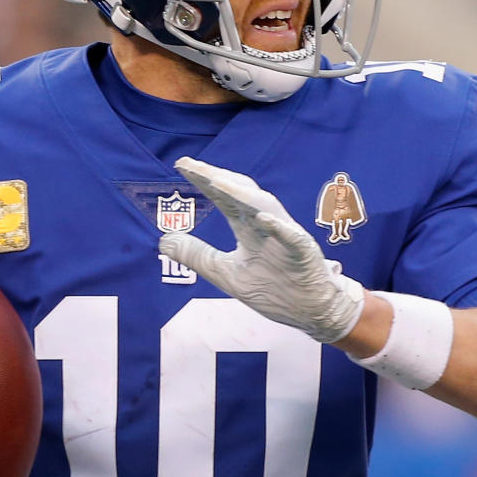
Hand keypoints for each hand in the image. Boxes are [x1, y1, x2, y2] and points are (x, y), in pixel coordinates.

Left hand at [158, 158, 364, 342]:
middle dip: (217, 177)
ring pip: (265, 208)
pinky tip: (263, 218)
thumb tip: (164, 240)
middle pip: (241, 194)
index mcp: (248, 229)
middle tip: (192, 165)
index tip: (182, 165)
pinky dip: (279, 227)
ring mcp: (286, 237)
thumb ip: (199, 255)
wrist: (312, 312)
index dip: (204, 181)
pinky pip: (292, 238)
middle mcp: (266, 226)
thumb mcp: (227, 274)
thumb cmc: (274, 289)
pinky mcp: (303, 254)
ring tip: (216, 182)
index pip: (224, 199)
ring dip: (242, 194)